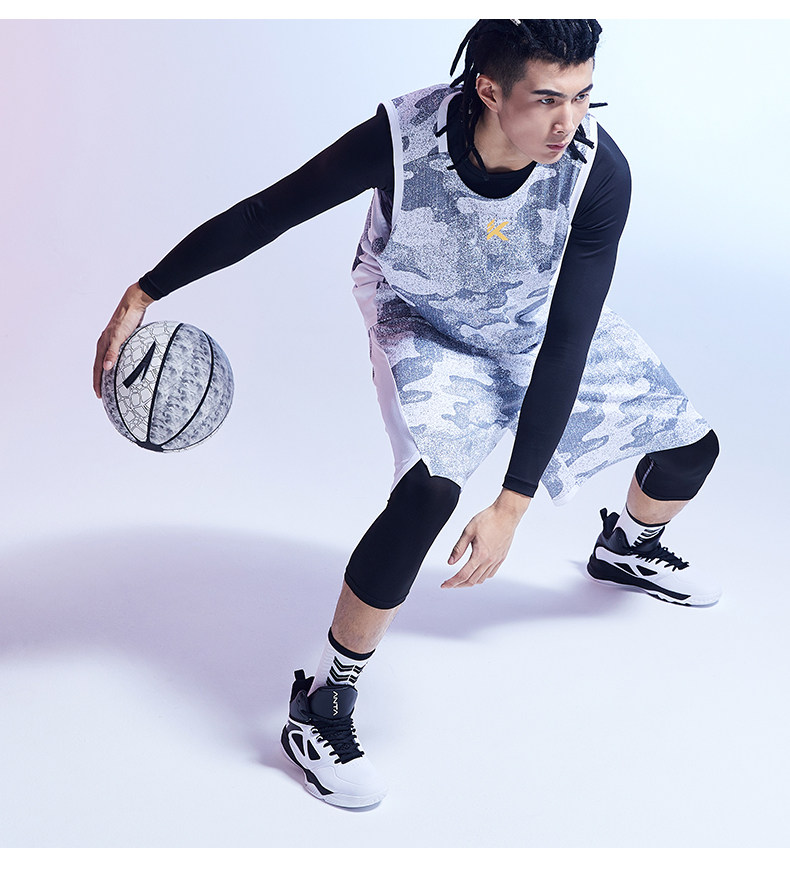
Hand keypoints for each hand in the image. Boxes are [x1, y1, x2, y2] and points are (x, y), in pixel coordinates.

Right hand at [93, 282, 153, 397]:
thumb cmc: (127, 319)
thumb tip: (106, 368)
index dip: (97, 382)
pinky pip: (116, 355)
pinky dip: (116, 364)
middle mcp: (105, 344)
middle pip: (100, 366)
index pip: (97, 368)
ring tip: (111, 384)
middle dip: (100, 380)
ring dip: (108, 373)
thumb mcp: (120, 337)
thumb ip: (113, 352)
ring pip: (108, 361)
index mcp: (102, 344)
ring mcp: (113, 341)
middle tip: (103, 394)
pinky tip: (123, 368)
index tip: (98, 395)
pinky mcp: (122, 339)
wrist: (134, 304)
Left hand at [442, 489, 530, 588]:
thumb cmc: (488, 519)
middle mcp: (489, 560)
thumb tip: (450, 562)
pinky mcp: (501, 557)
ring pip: (482, 579)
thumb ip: (458, 548)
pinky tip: (476, 573)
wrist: (506, 514)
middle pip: (472, 580)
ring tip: (461, 579)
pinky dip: (481, 577)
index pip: (463, 575)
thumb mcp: (468, 531)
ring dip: (470, 582)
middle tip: (450, 584)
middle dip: (459, 584)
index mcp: (480, 555)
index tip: (444, 585)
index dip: (452, 582)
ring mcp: (497, 560)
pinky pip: (491, 573)